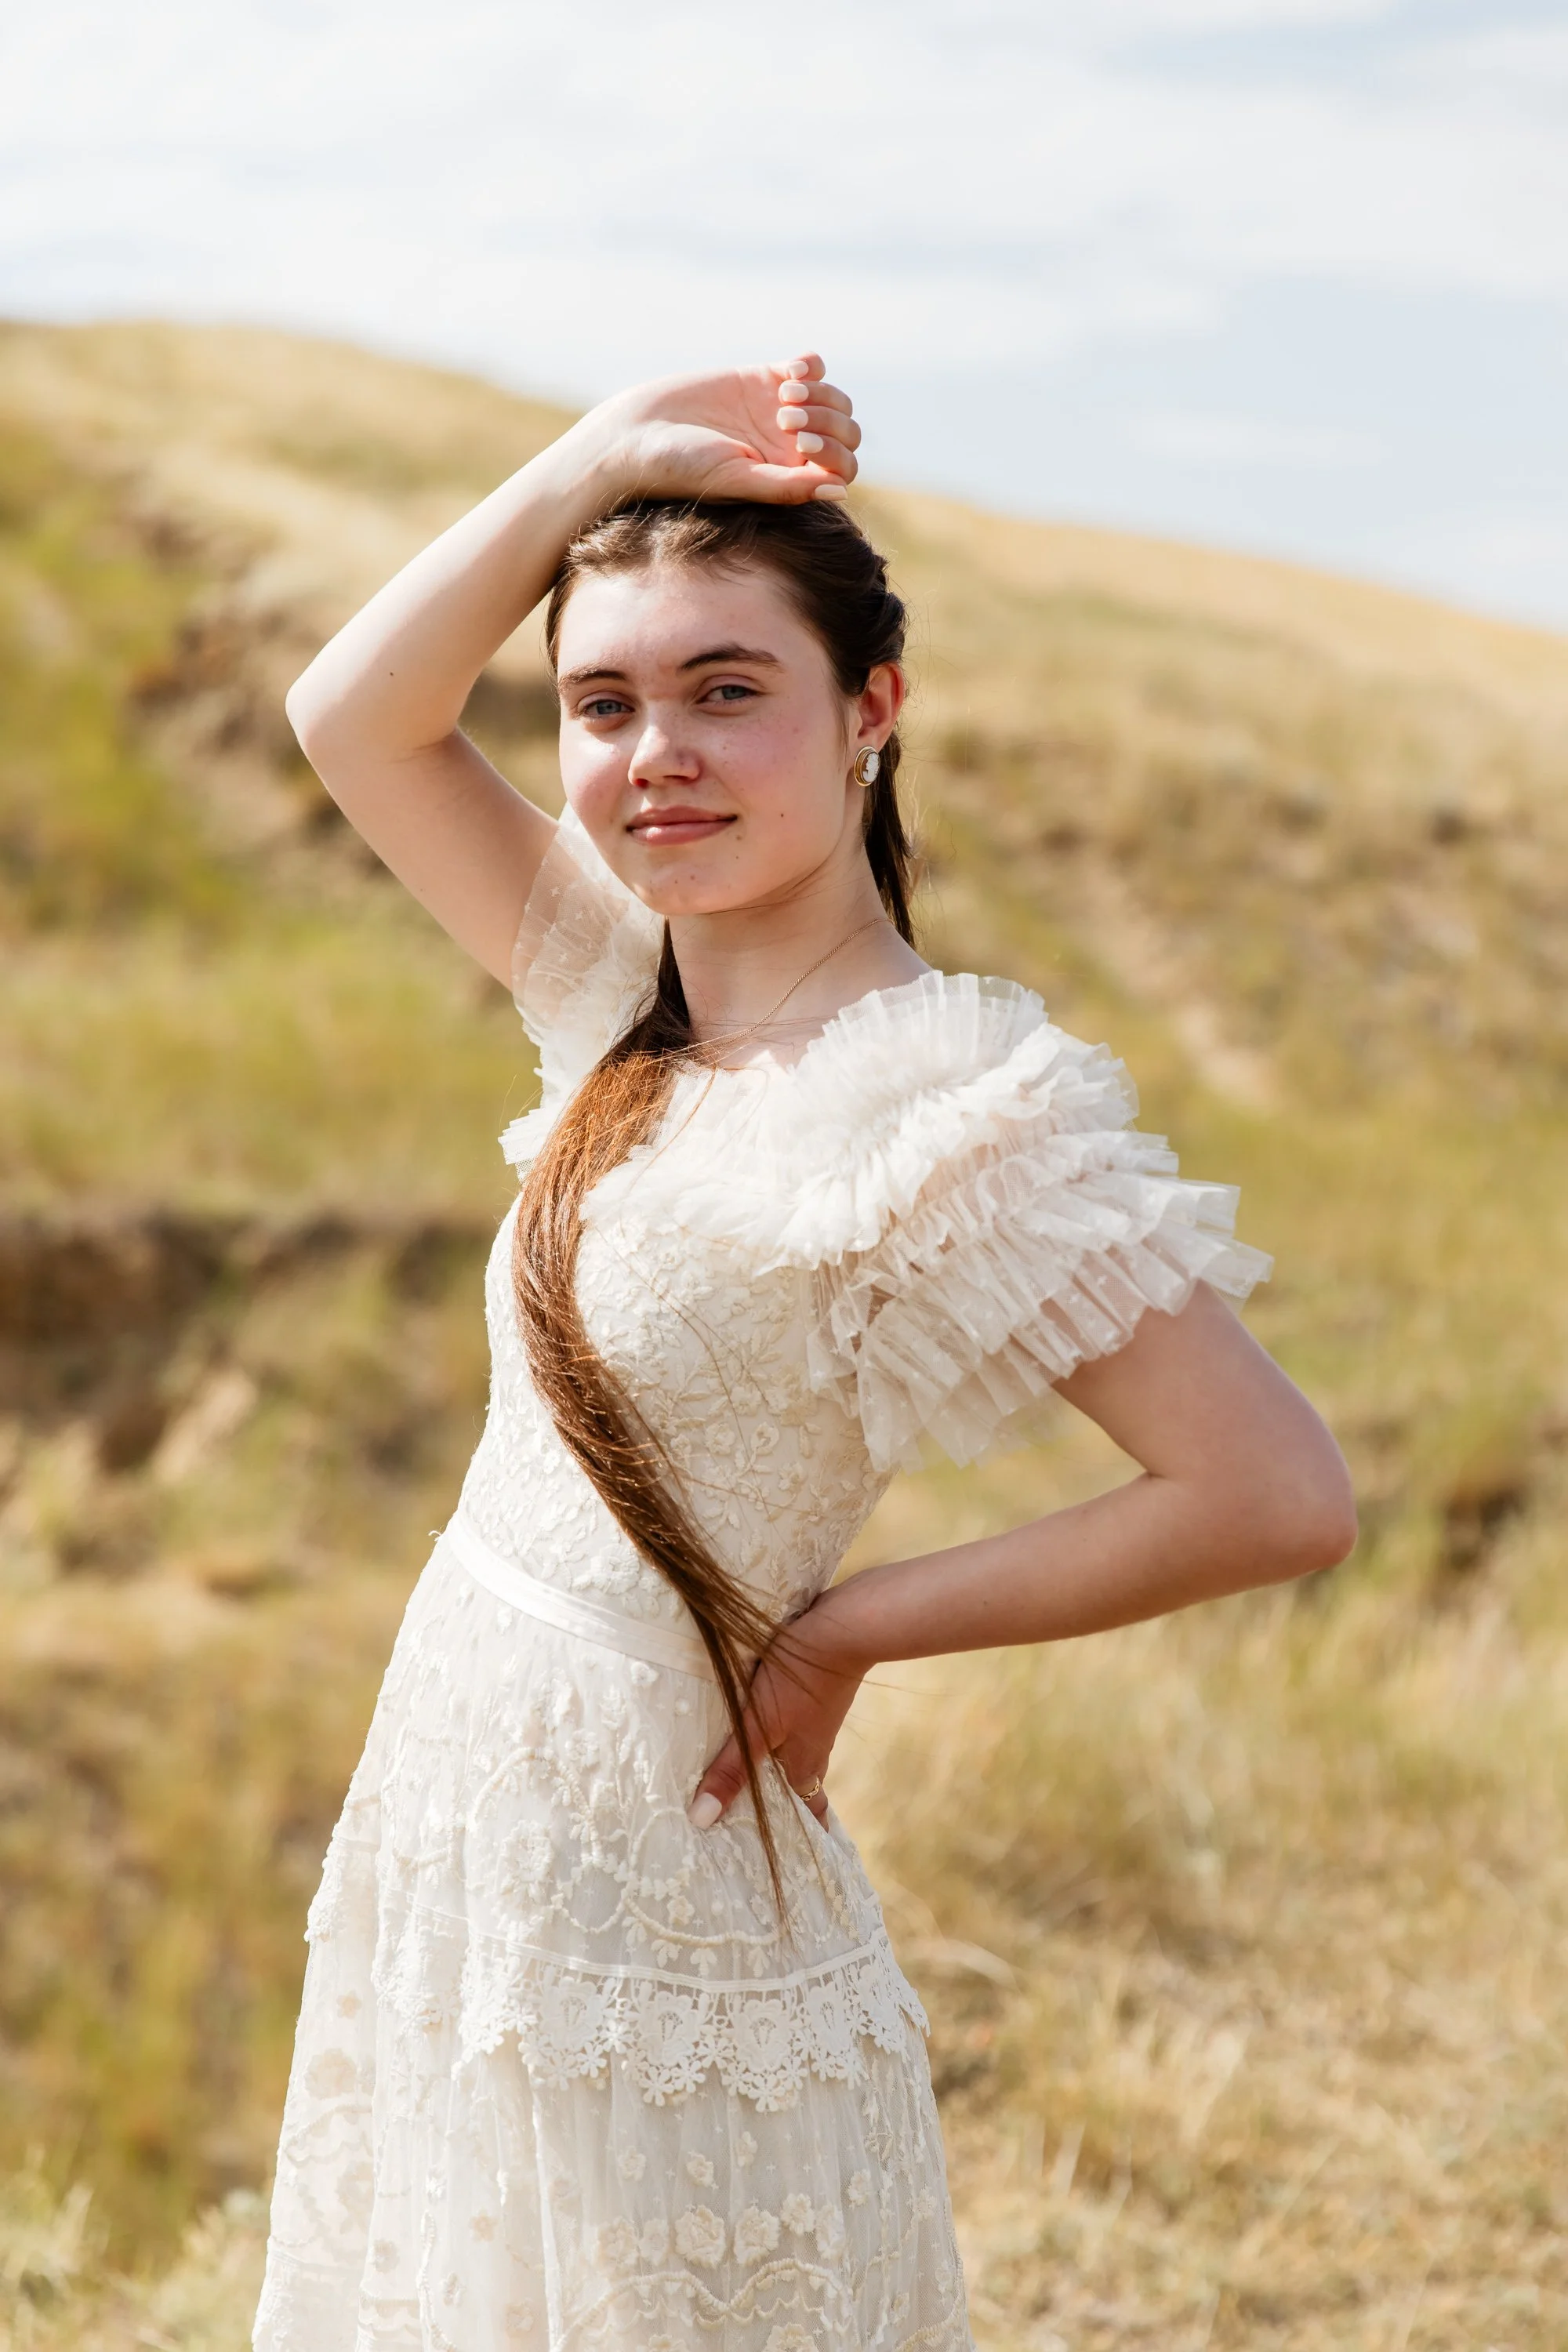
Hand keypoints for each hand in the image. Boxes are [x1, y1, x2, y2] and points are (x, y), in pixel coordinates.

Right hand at [580, 353, 860, 508]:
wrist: (641, 431)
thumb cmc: (683, 469)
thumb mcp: (737, 481)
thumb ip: (788, 488)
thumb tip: (840, 492)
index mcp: (790, 479)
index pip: (841, 468)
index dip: (834, 452)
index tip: (799, 444)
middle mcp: (790, 449)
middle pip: (845, 431)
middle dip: (827, 421)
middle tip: (784, 420)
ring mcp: (780, 413)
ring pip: (833, 399)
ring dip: (819, 394)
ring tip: (782, 398)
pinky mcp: (764, 380)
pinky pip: (811, 368)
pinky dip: (811, 365)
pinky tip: (789, 372)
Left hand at [688, 1593, 868, 1828]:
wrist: (843, 1628)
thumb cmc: (797, 1679)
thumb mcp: (758, 1725)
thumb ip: (731, 1768)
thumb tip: (703, 1819)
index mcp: (805, 1764)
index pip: (809, 1810)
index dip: (806, 1830)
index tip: (805, 1853)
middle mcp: (816, 1745)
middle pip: (803, 1782)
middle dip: (789, 1801)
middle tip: (770, 1819)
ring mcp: (819, 1717)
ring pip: (800, 1750)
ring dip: (783, 1765)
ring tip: (758, 1774)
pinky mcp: (818, 1691)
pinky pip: (800, 1722)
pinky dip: (784, 1732)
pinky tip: (766, 1720)